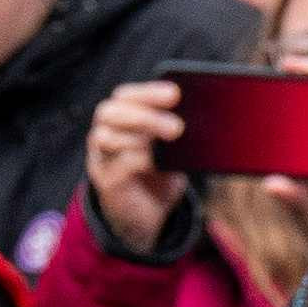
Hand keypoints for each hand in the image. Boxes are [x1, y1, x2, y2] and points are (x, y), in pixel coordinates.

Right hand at [86, 77, 189, 250]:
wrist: (148, 215)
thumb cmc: (160, 174)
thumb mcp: (173, 150)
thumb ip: (180, 134)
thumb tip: (206, 117)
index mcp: (122, 117)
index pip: (126, 96)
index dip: (149, 92)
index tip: (175, 93)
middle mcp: (105, 132)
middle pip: (110, 112)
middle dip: (145, 114)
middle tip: (178, 126)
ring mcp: (101, 157)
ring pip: (108, 137)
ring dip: (142, 135)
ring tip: (173, 137)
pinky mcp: (106, 181)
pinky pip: (116, 165)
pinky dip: (138, 160)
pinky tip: (157, 162)